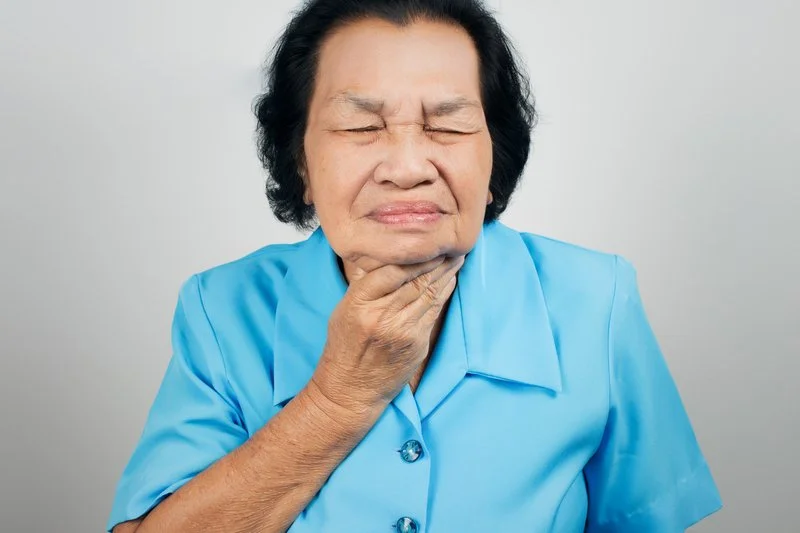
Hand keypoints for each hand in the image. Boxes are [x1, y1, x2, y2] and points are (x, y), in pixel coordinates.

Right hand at [310, 254, 464, 415]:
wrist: (351, 390)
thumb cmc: (345, 347)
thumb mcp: (343, 310)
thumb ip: (364, 285)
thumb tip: (382, 256)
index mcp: (359, 303)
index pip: (392, 270)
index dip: (414, 254)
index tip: (427, 240)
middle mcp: (381, 316)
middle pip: (415, 280)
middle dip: (436, 260)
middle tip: (451, 243)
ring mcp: (402, 331)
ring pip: (429, 294)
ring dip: (446, 273)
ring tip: (457, 257)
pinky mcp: (416, 344)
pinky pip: (433, 311)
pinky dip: (444, 293)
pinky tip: (450, 280)